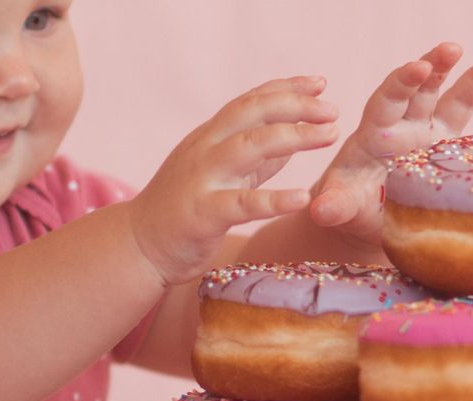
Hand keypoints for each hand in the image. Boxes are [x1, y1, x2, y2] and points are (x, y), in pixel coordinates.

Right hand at [129, 76, 338, 286]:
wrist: (140, 246)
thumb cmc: (186, 211)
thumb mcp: (224, 175)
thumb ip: (257, 158)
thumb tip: (292, 138)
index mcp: (211, 137)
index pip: (251, 102)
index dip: (286, 88)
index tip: (321, 83)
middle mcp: (206, 149)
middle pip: (252, 113)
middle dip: (295, 104)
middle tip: (332, 109)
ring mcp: (203, 179)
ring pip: (250, 146)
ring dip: (294, 136)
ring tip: (329, 134)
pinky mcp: (203, 213)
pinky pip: (243, 203)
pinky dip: (274, 199)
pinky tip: (302, 198)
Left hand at [308, 43, 472, 252]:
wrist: (366, 217)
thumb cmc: (349, 206)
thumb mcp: (341, 206)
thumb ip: (335, 205)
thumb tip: (320, 210)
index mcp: (378, 132)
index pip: (389, 98)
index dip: (403, 82)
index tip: (417, 68)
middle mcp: (409, 127)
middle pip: (425, 90)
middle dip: (439, 67)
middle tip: (454, 48)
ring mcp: (435, 140)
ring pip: (457, 104)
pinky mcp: (455, 158)